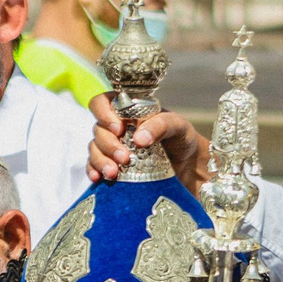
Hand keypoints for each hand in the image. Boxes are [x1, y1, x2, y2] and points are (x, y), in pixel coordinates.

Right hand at [88, 93, 211, 191]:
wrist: (189, 166)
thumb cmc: (182, 138)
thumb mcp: (177, 126)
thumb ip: (160, 126)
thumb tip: (138, 139)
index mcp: (129, 110)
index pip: (104, 102)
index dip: (104, 113)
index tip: (118, 129)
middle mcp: (118, 127)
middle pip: (98, 129)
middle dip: (108, 144)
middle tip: (124, 158)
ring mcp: (113, 147)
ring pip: (94, 149)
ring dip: (100, 160)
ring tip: (113, 173)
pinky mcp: (113, 166)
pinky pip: (94, 166)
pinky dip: (93, 171)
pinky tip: (98, 178)